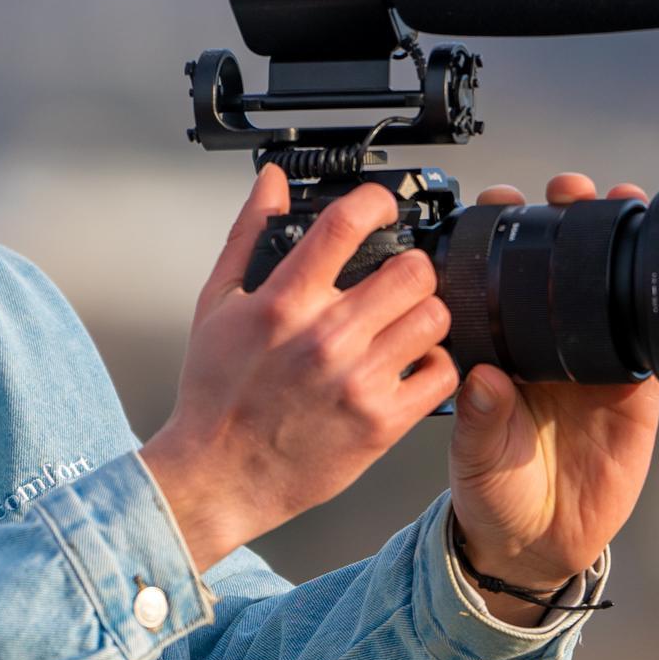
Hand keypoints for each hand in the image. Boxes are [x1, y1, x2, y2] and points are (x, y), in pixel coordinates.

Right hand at [140, 166, 458, 570]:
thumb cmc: (216, 395)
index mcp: (283, 303)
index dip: (376, 202)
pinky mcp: (381, 423)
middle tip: (398, 277)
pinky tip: (411, 365)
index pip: (346, 224)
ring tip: (403, 322)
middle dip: (410, 265)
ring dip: (425, 313)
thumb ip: (249, 235)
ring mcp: (357, 382)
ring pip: (434, 318)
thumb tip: (271, 182)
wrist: (218, 476)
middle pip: (411, 271)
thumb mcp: (217, 304)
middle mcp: (324, 338)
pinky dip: (435, 365)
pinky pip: (442, 374)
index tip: (382, 207)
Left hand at [447, 174, 658, 621]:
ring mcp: (593, 366)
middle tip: (568, 190)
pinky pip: (649, 345)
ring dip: (616, 248)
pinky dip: (656, 312)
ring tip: (620, 204)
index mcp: (501, 349)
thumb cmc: (492, 490)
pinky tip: (658, 279)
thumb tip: (482, 379)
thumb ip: (479, 422)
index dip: (504, 236)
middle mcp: (547, 347)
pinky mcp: (634, 394)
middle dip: (569, 220)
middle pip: (561, 271)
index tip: (499, 202)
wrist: (536, 543)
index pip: (502, 279)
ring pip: (608, 294)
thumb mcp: (474, 457)